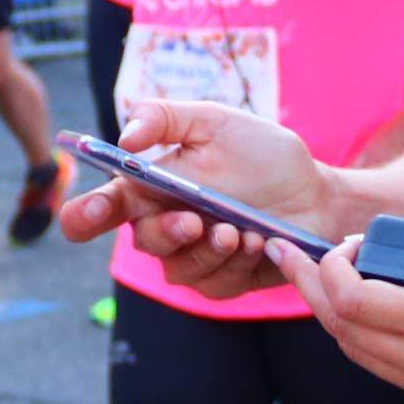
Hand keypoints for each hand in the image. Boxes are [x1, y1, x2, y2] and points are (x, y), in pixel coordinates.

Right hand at [55, 98, 335, 297]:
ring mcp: (192, 257)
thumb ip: (165, 118)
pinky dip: (236, 264)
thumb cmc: (264, 155)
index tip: (101, 208)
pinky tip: (259, 242)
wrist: (317, 195)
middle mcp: (164, 224)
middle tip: (195, 220)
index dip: (85, 214)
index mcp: (151, 186)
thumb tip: (125, 137)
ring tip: (242, 229)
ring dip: (209, 250)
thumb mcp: (216, 121)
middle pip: (141, 242)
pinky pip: (213, 285)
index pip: (100, 208)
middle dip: (167, 232)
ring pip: (177, 269)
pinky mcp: (220, 282)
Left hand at [262, 222, 403, 403]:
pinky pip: (381, 367)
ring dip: (329, 314)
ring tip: (314, 277)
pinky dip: (359, 335)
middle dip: (309, 289)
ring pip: (355, 353)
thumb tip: (369, 253)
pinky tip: (351, 307)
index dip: (328, 271)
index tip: (335, 247)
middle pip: (342, 331)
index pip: (354, 302)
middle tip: (289, 255)